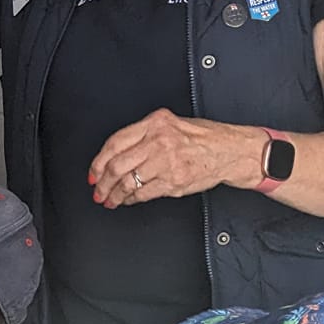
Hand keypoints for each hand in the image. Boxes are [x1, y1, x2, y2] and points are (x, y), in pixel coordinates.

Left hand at [89, 109, 261, 207]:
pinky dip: (131, 199)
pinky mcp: (174, 181)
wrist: (230, 150)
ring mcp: (166, 162)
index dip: (98, 162)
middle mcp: (159, 141)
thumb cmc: (203, 138)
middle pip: (117, 165)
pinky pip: (143, 194)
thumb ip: (144, 135)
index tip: (93, 173)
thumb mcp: (171, 124)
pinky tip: (128, 200)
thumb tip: (115, 156)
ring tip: (109, 200)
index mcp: (155, 123)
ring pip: (128, 182)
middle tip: (97, 191)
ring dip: (114, 195)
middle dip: (102, 183)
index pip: (115, 143)